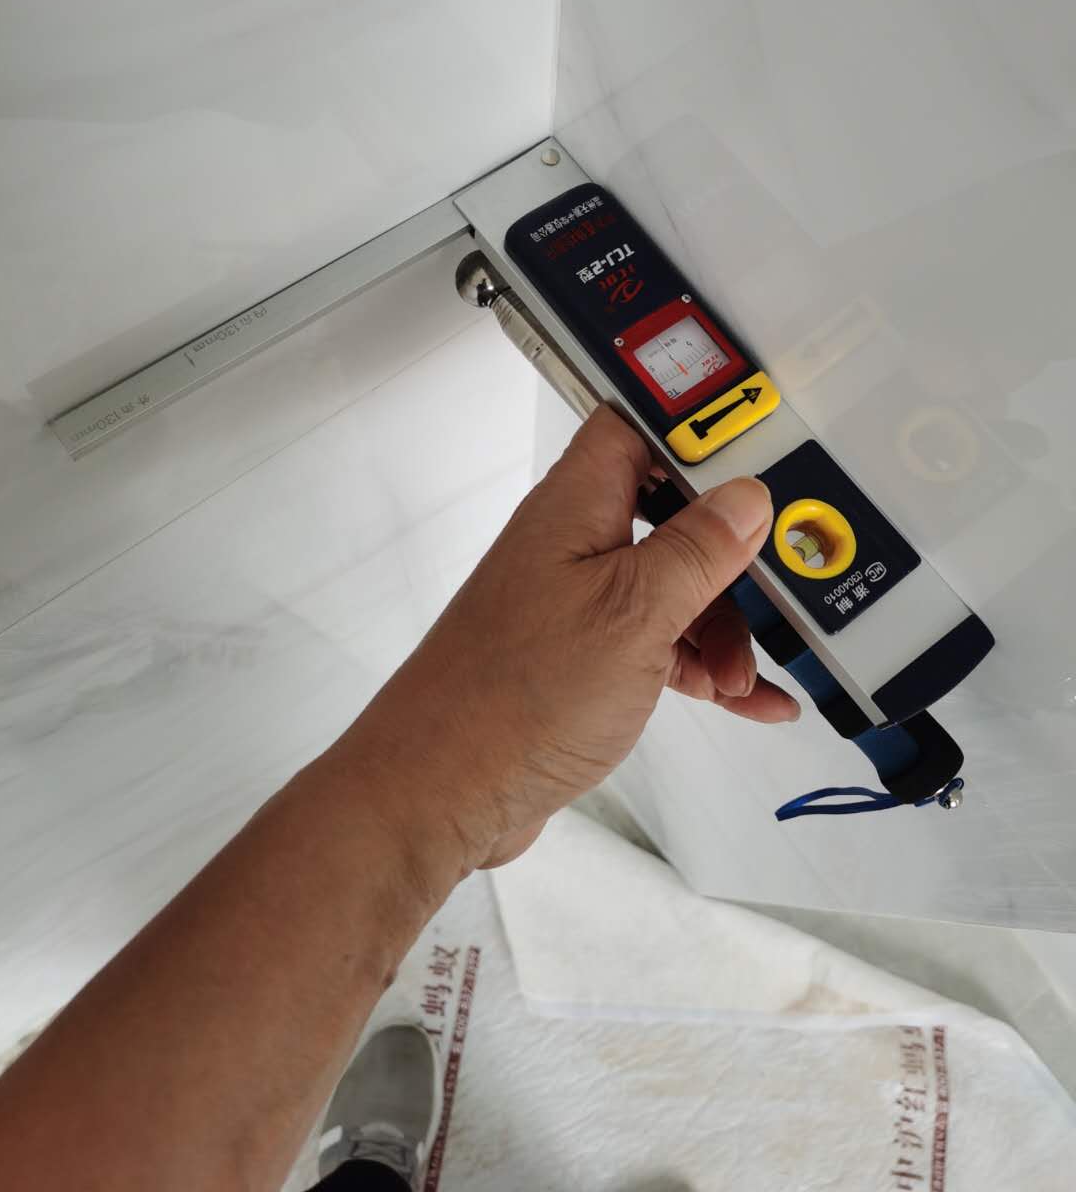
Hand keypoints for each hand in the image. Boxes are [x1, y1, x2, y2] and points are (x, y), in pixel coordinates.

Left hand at [360, 406, 798, 870]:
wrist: (444, 792)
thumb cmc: (516, 696)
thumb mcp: (635, 613)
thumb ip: (697, 549)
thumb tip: (747, 496)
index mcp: (578, 504)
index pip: (640, 424)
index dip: (699, 425)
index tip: (764, 449)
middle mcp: (574, 542)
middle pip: (672, 513)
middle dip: (730, 554)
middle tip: (773, 588)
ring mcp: (578, 601)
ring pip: (672, 585)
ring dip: (720, 626)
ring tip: (744, 679)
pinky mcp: (582, 656)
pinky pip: (658, 643)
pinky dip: (701, 664)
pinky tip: (745, 700)